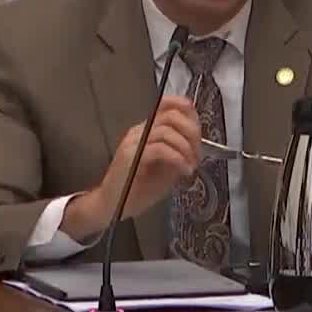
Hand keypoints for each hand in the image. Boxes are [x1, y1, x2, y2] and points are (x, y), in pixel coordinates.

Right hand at [61, 97, 201, 239]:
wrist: (112, 205)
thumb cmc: (138, 188)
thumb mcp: (168, 168)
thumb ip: (181, 152)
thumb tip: (198, 145)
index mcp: (147, 130)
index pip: (168, 106)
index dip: (188, 112)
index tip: (199, 130)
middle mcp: (139, 131)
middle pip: (171, 116)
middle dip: (192, 133)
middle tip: (197, 154)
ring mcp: (133, 142)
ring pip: (167, 131)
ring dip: (186, 149)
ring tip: (190, 165)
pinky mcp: (130, 156)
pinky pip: (160, 149)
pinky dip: (177, 159)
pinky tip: (183, 170)